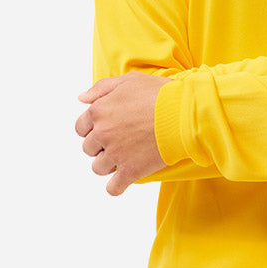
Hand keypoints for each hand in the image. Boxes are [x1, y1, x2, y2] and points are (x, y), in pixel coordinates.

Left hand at [75, 73, 165, 195]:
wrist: (185, 113)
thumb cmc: (160, 94)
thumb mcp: (130, 80)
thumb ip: (101, 88)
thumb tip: (81, 99)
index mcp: (99, 111)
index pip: (81, 127)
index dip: (92, 129)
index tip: (105, 130)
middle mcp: (102, 133)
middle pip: (89, 148)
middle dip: (101, 147)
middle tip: (119, 143)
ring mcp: (115, 153)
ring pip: (98, 168)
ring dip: (108, 166)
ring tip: (124, 160)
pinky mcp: (130, 170)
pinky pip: (113, 187)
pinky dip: (116, 187)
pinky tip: (122, 183)